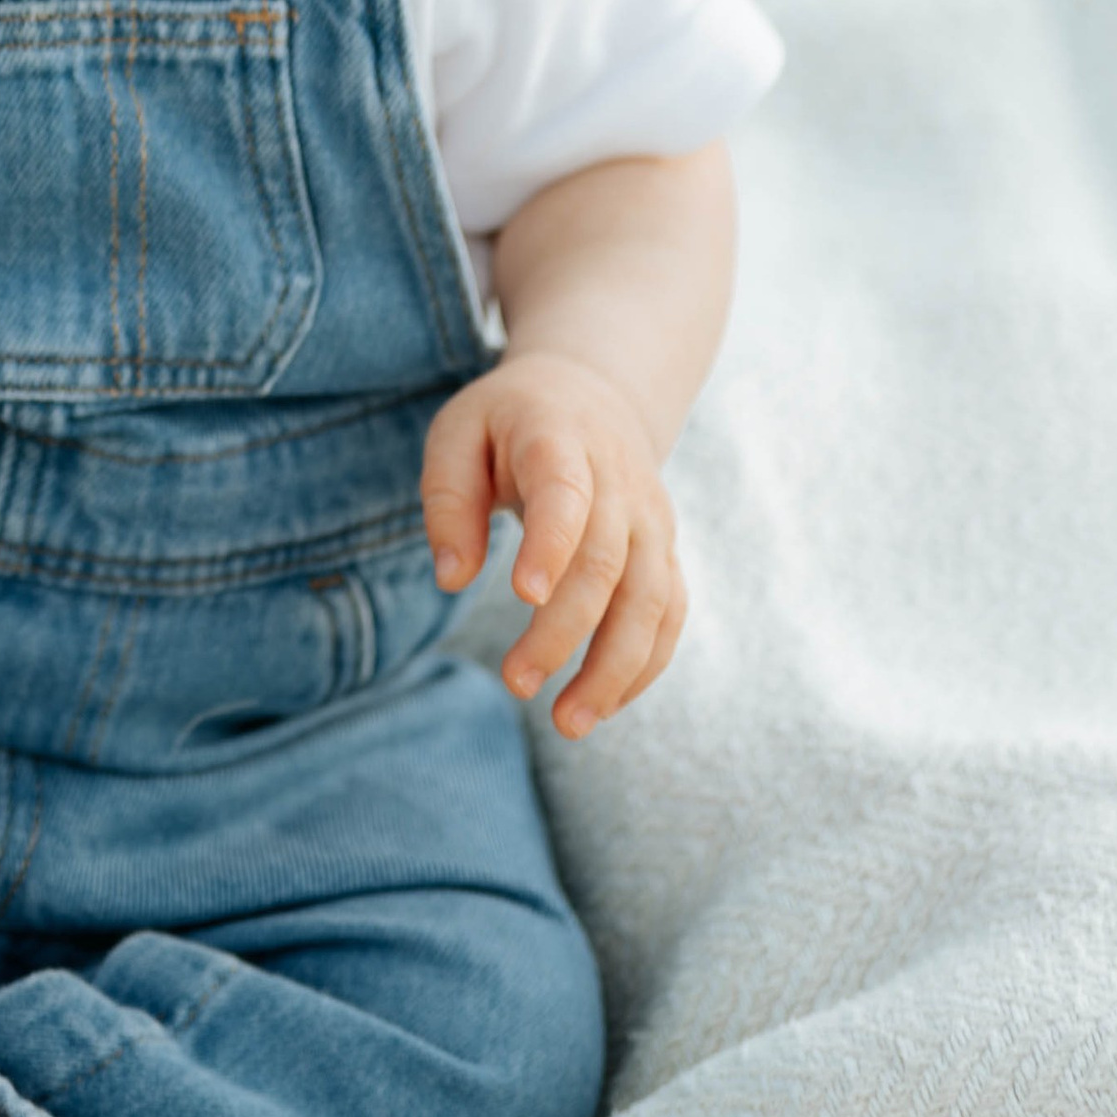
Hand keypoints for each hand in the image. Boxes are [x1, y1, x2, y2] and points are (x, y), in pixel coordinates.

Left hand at [422, 353, 687, 738]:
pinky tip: (602, 706)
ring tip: (568, 723)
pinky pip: (670, 616)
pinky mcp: (664, 553)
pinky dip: (644, 666)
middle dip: (565, 632)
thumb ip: (447, 500)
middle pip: (606, 564)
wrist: (591, 393)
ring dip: (615, 668)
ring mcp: (651, 521)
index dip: (551, 544)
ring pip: (652, 601)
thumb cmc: (507, 421)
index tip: (522, 596)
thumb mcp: (458, 433)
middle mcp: (619, 483)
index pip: (566, 495)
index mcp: (560, 442)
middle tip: (516, 683)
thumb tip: (452, 578)